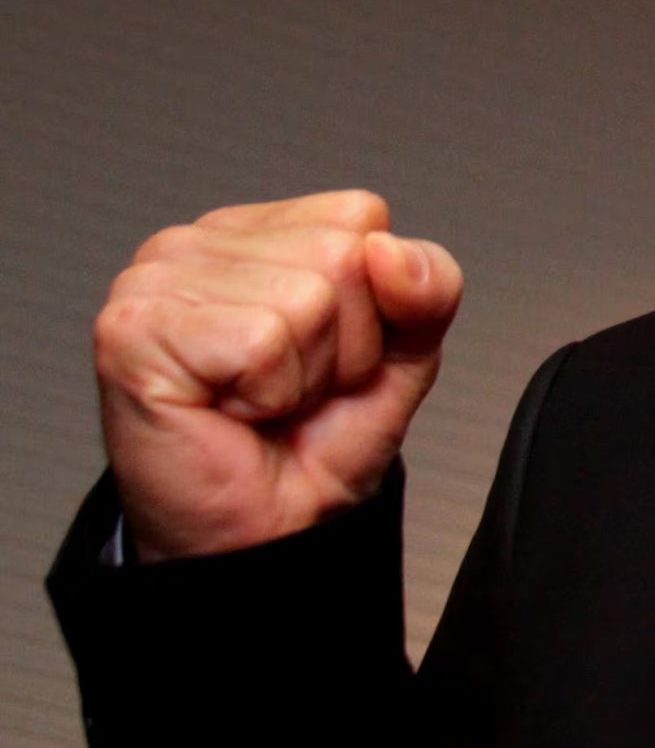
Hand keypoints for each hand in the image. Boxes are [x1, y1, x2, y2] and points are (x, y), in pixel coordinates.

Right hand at [92, 190, 463, 561]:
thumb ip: (428, 288)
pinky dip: (267, 393)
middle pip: (341, 254)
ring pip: (306, 298)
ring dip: (304, 373)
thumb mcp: (403, 353)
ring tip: (260, 401)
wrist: (266, 531)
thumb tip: (391, 251)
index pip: (363, 216)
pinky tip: (228, 410)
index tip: (327, 352)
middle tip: (292, 389)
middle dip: (343, 343)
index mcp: (256, 231)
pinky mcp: (132, 328)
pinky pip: (262, 341)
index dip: (373, 302)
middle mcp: (198, 242)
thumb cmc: (313, 443)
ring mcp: (155, 279)